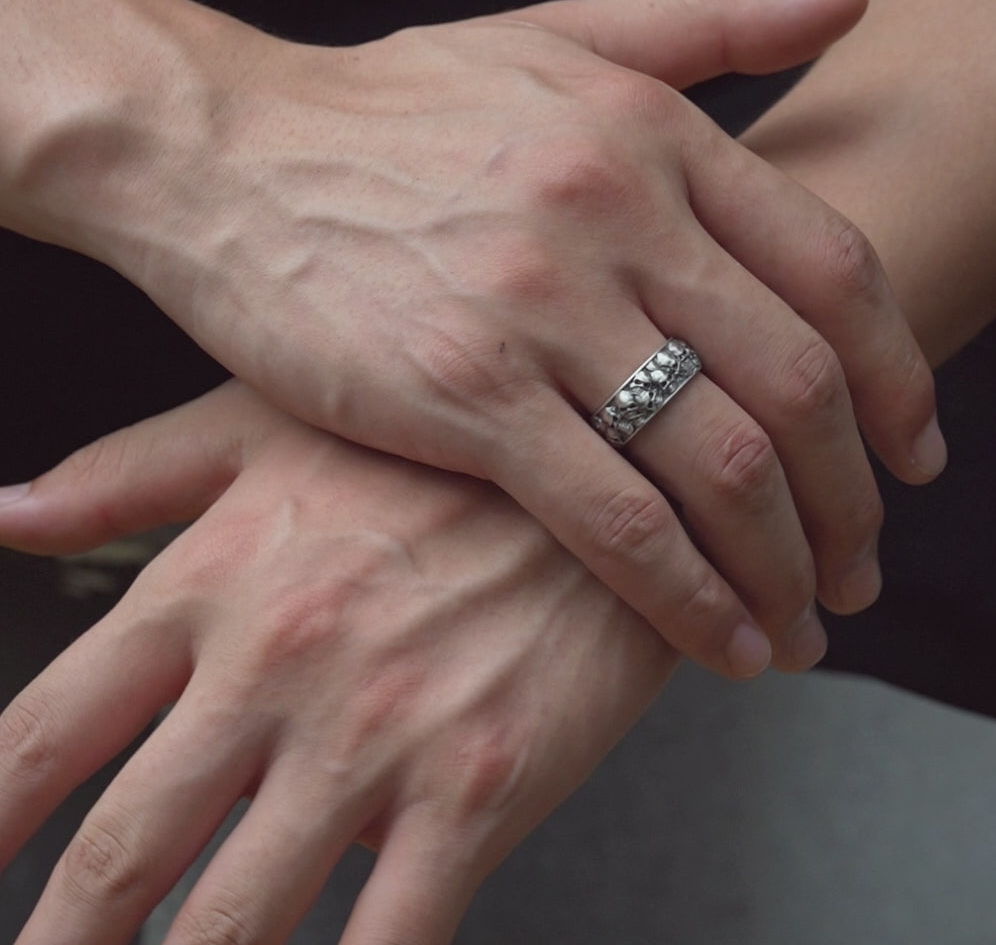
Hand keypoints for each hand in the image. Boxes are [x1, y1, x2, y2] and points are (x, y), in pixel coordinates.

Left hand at [0, 381, 675, 944]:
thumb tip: (12, 511)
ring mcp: (376, 736)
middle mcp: (276, 665)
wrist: (609, 471)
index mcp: (212, 579)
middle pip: (117, 859)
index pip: (43, 733)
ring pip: (231, 927)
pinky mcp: (477, 790)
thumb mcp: (273, 429)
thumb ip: (131, 475)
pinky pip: (386, 943)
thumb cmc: (436, 453)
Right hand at [5, 0, 943, 673]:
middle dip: (854, 499)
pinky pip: (615, 516)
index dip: (899, 378)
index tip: (916, 457)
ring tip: (808, 622)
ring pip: (721, 463)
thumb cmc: (387, 111)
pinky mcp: (463, 392)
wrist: (222, 150)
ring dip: (787, 562)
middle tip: (866, 568)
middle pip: (797, 382)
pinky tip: (721, 640)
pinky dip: (687, 593)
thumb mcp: (555, 39)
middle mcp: (615, 213)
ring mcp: (541, 306)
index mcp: (653, 135)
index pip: (835, 271)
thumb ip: (708, 18)